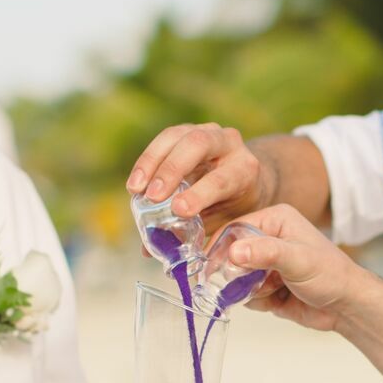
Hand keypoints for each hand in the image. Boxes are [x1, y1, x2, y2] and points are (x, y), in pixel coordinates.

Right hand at [126, 122, 270, 237]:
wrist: (246, 176)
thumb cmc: (233, 204)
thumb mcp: (224, 220)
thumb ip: (191, 232)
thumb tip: (150, 252)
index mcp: (244, 170)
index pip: (221, 178)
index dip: (199, 194)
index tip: (179, 210)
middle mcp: (228, 143)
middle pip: (198, 144)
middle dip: (172, 170)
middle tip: (152, 197)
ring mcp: (207, 132)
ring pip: (177, 136)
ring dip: (152, 162)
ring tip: (136, 189)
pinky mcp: (187, 130)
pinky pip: (164, 139)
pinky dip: (147, 160)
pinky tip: (136, 183)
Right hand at [223, 203, 369, 332]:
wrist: (346, 307)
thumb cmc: (331, 275)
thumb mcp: (298, 259)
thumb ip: (266, 253)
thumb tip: (233, 251)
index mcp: (275, 220)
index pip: (235, 228)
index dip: (222, 248)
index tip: (212, 267)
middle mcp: (268, 238)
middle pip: (231, 255)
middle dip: (237, 273)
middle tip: (253, 283)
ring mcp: (266, 263)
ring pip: (236, 277)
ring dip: (248, 289)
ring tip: (273, 290)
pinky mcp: (266, 285)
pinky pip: (245, 294)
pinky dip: (256, 301)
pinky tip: (277, 300)